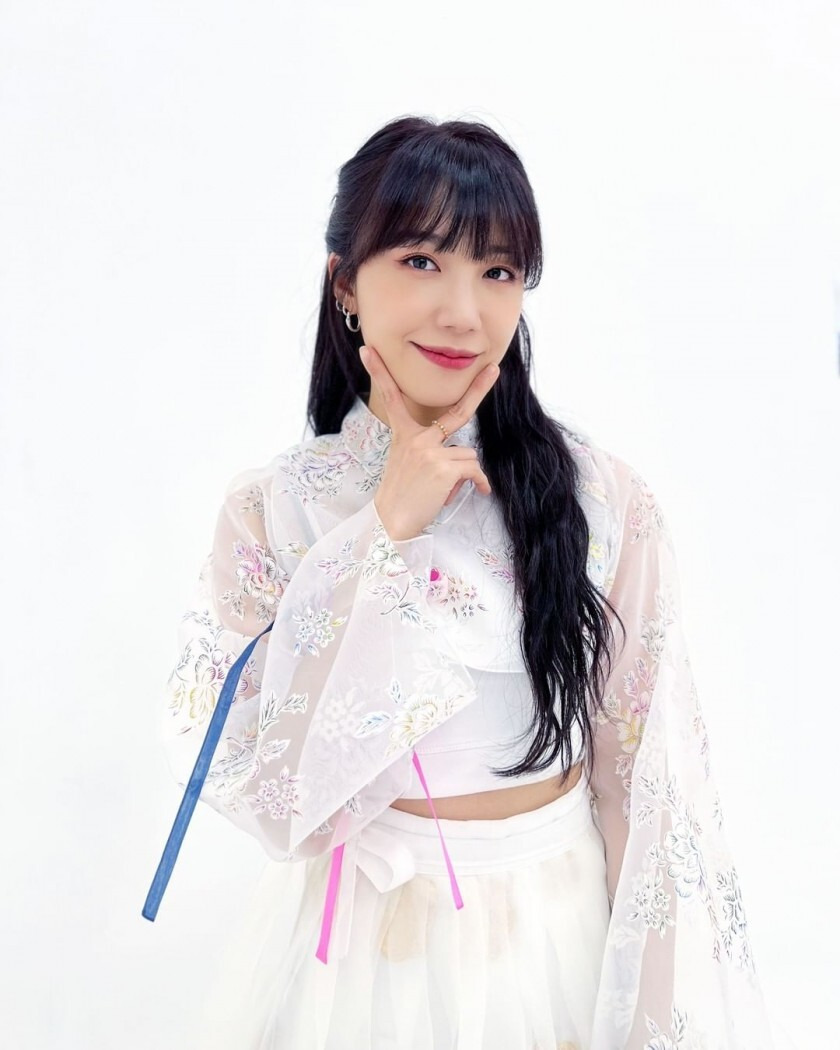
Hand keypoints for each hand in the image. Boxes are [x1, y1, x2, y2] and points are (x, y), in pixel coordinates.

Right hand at [358, 344, 499, 540]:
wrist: (391, 522)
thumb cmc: (401, 496)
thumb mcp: (407, 465)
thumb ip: (430, 451)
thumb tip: (464, 459)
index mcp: (403, 435)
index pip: (392, 398)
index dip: (380, 373)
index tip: (368, 350)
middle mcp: (416, 439)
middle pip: (456, 412)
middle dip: (478, 389)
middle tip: (494, 369)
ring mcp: (430, 452)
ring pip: (468, 455)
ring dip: (465, 474)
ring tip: (446, 489)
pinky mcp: (444, 469)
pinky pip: (474, 470)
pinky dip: (479, 483)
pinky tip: (478, 491)